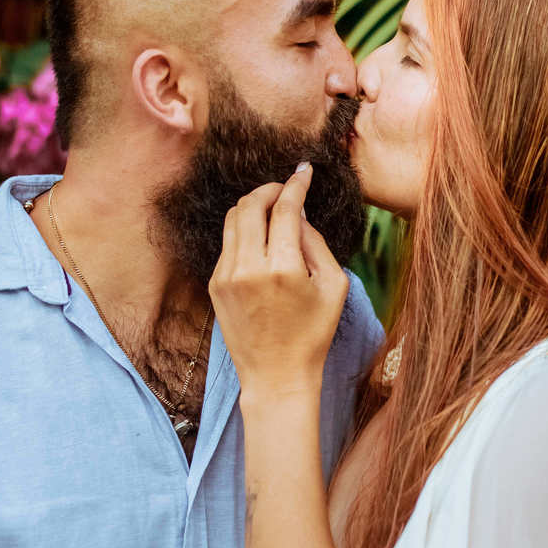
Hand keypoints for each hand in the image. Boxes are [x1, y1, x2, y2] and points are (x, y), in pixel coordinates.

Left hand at [210, 164, 348, 398]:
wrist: (276, 375)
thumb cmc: (313, 333)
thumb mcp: (333, 286)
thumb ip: (315, 243)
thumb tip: (298, 213)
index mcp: (283, 268)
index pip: (285, 208)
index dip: (295, 184)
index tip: (304, 171)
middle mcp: (249, 268)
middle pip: (251, 204)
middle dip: (270, 189)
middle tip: (286, 189)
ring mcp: (226, 276)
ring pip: (232, 219)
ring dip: (252, 205)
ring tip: (272, 209)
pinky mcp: (214, 284)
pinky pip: (227, 243)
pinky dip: (243, 231)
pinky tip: (260, 239)